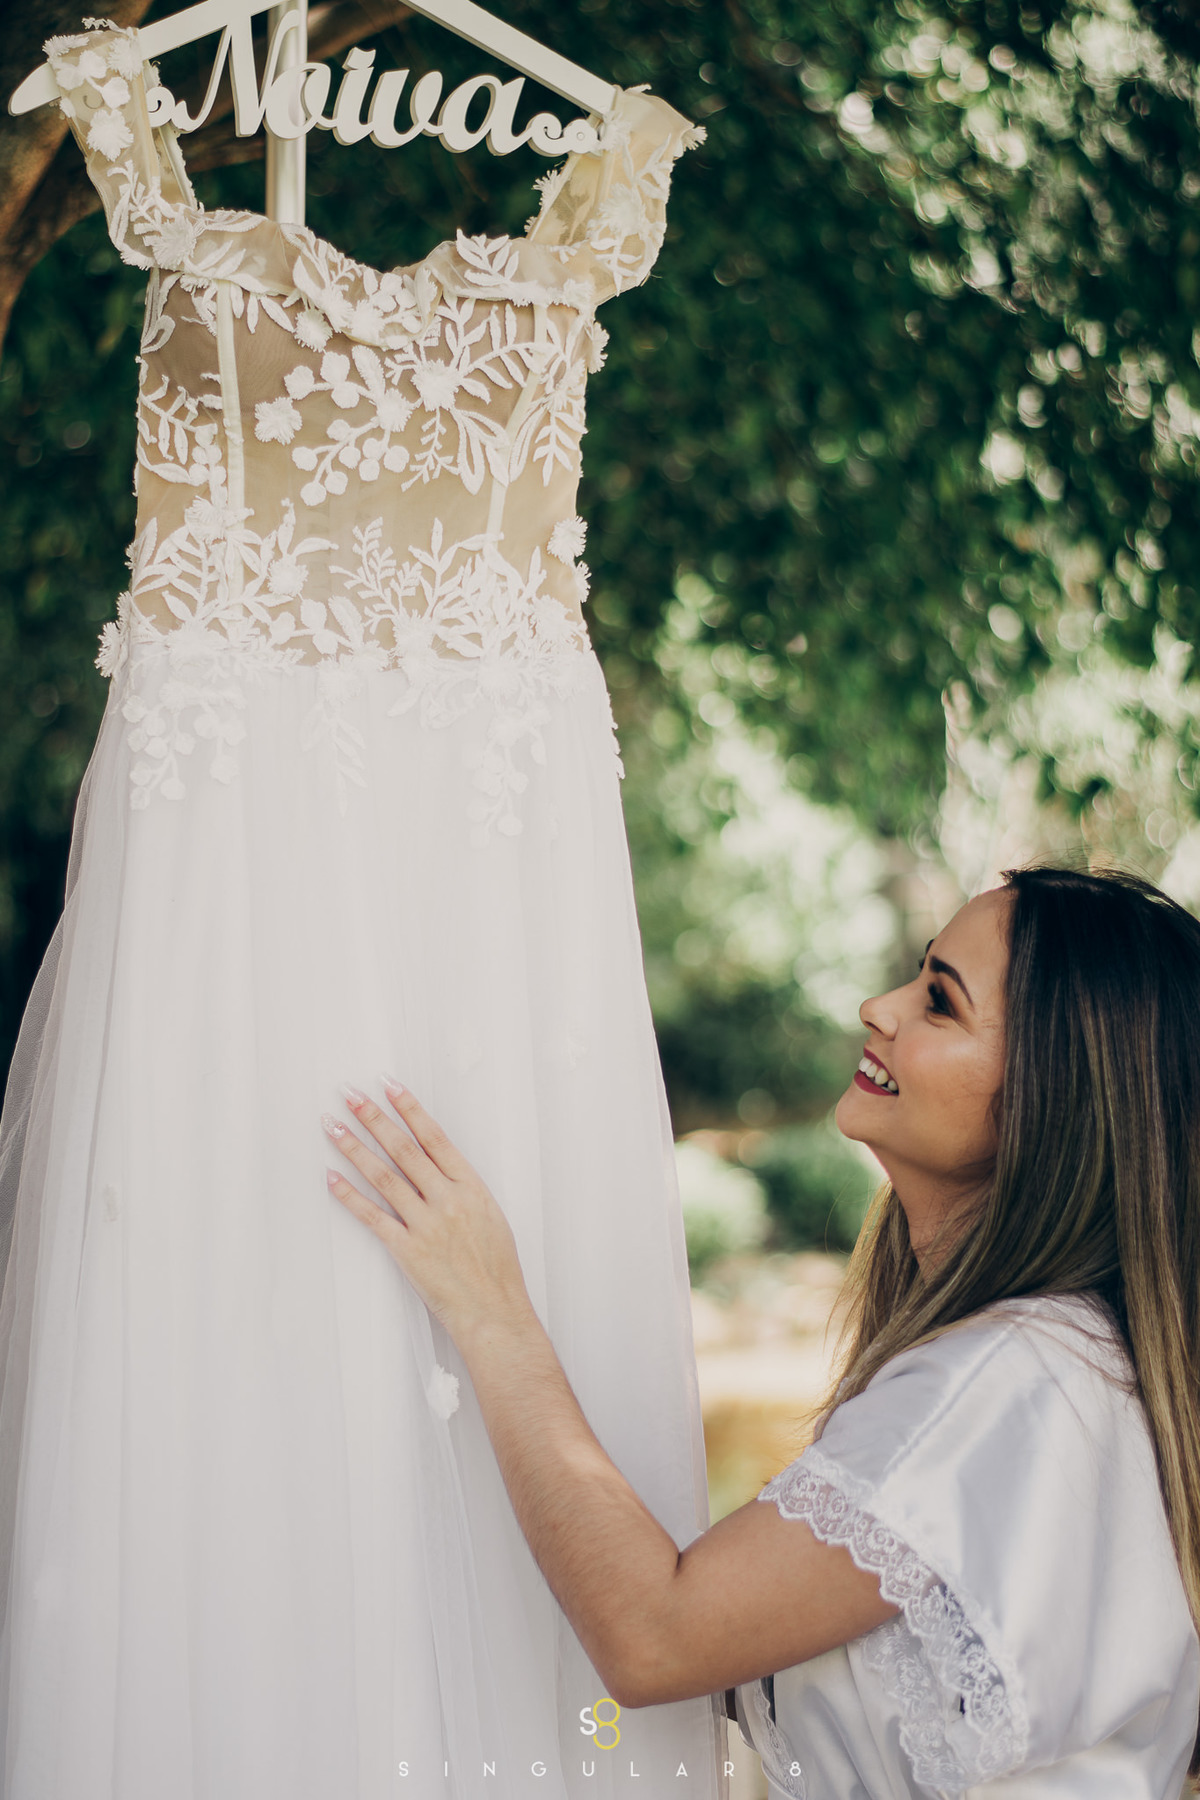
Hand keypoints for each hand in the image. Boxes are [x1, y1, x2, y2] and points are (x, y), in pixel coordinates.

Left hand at [321, 1080, 531, 1344]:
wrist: (495, 1312)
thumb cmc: (497, 1270)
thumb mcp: (491, 1217)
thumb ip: (463, 1190)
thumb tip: (438, 1168)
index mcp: (471, 1187)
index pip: (434, 1137)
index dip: (409, 1109)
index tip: (388, 1085)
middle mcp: (447, 1200)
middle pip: (403, 1149)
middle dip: (373, 1118)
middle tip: (349, 1094)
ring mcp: (425, 1225)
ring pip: (383, 1176)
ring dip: (354, 1148)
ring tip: (332, 1126)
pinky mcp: (407, 1250)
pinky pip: (372, 1217)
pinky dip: (349, 1196)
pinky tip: (331, 1178)